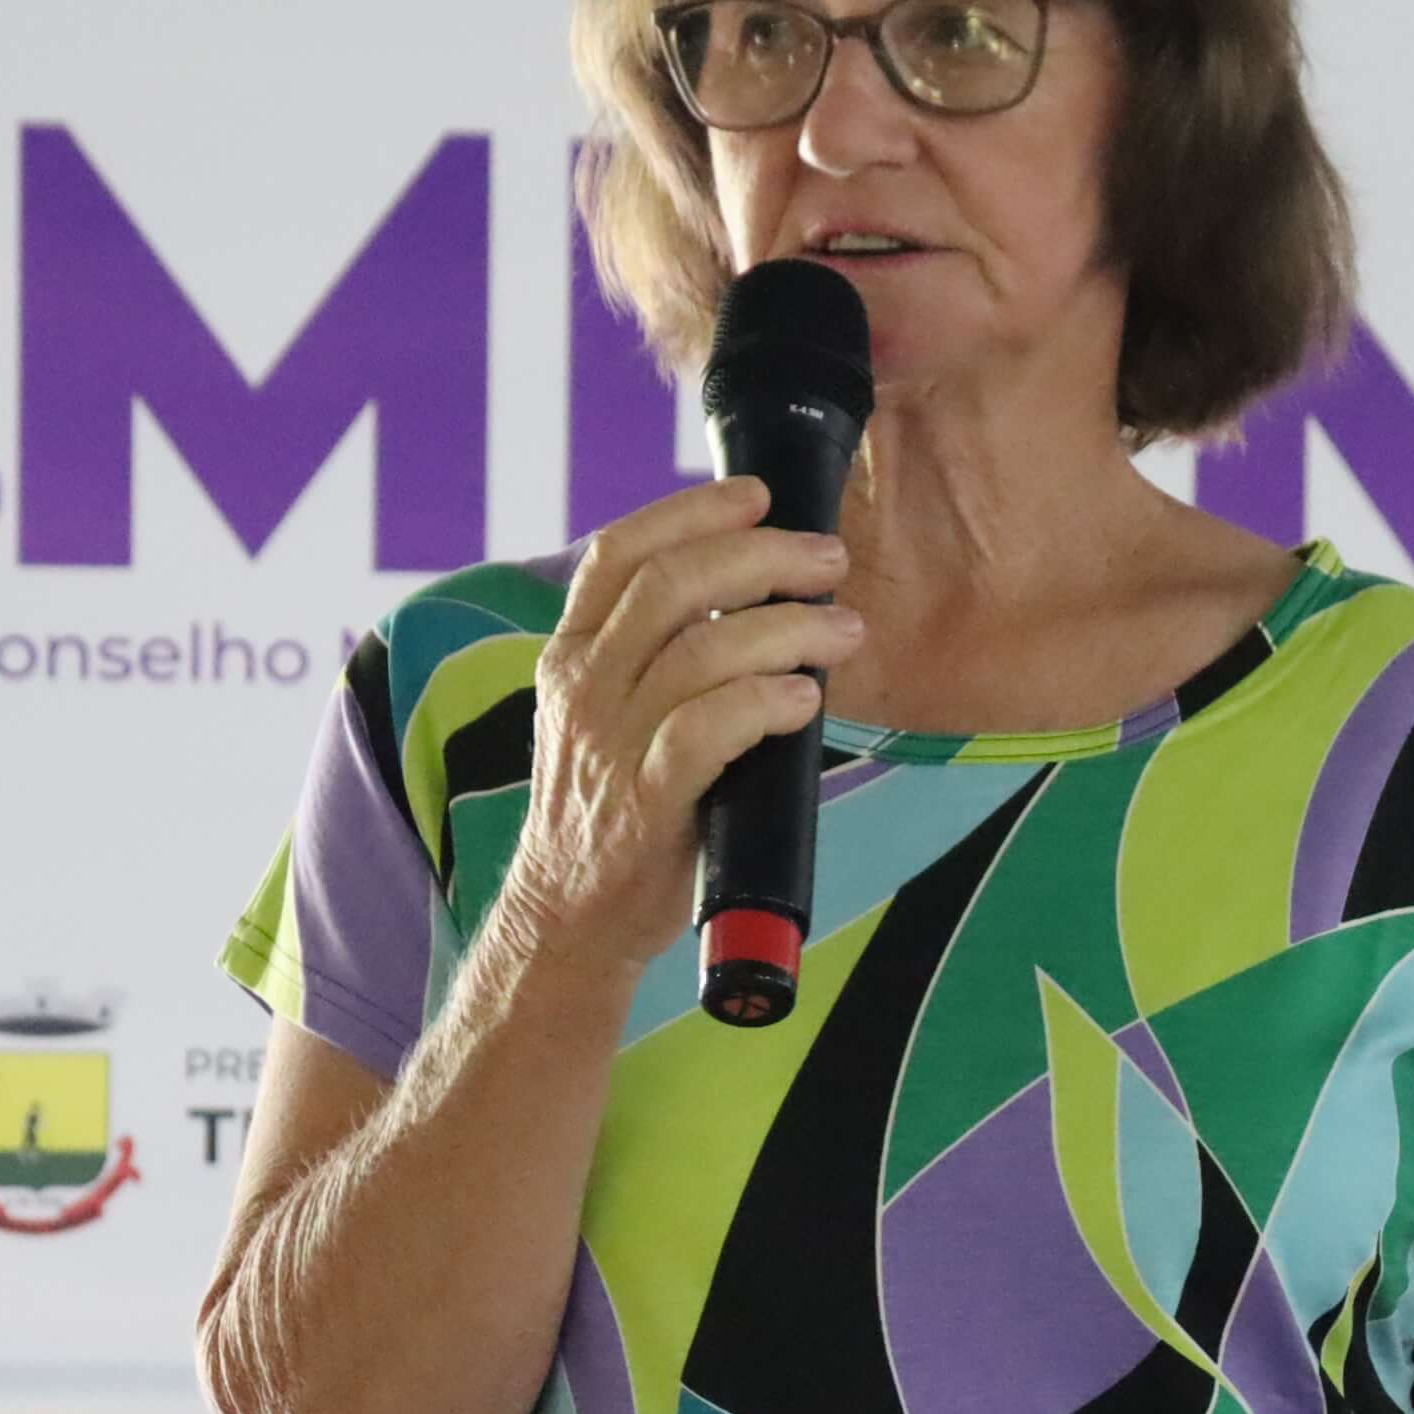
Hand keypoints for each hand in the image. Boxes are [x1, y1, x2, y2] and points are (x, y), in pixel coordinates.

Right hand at [492, 477, 862, 978]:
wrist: (569, 918)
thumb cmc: (612, 809)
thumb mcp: (608, 713)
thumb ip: (657, 655)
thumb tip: (763, 596)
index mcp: (570, 654)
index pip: (620, 552)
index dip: (693, 510)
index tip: (758, 495)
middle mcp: (582, 686)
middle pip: (672, 583)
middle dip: (763, 556)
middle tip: (828, 560)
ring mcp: (609, 742)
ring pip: (703, 649)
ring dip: (788, 627)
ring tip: (844, 631)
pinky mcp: (645, 801)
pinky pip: (710, 728)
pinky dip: (766, 700)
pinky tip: (805, 698)